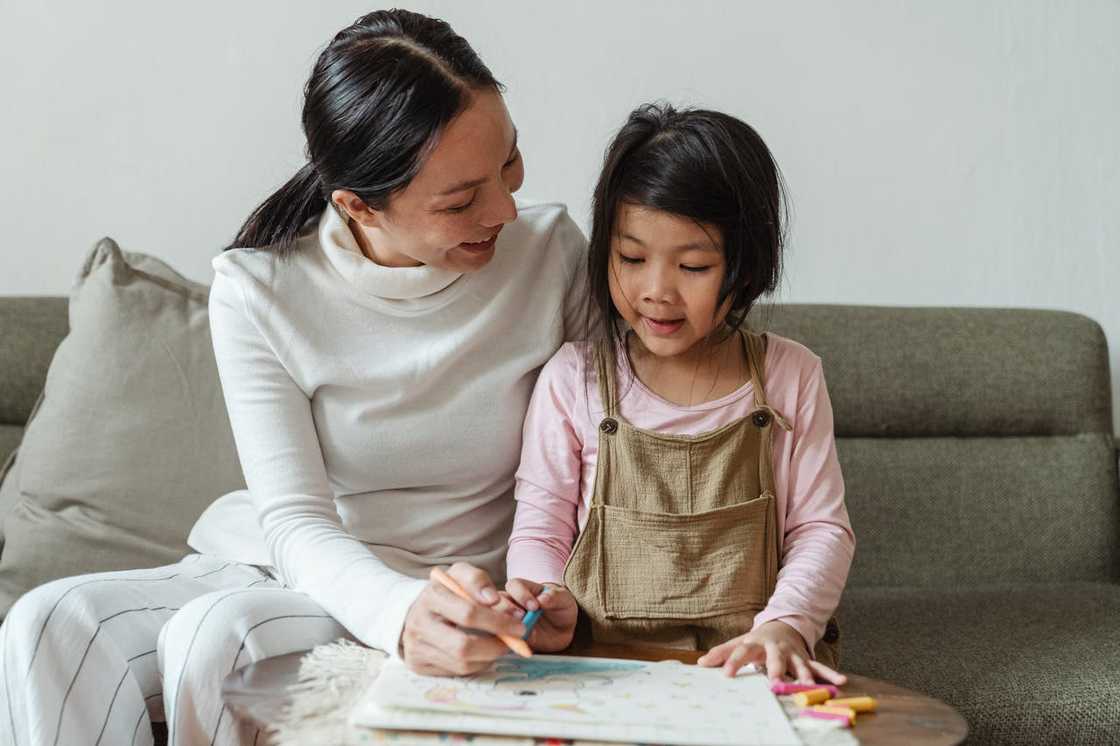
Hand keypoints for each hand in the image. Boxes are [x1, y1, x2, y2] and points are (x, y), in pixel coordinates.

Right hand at [401, 563, 525, 675]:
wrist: (417, 611)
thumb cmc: (446, 591)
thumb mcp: (460, 574)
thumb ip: (478, 580)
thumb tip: (494, 600)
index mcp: (430, 597)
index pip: (468, 614)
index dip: (498, 621)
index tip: (519, 624)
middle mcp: (418, 625)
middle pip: (463, 646)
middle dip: (495, 646)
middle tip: (515, 641)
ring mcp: (416, 648)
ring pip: (462, 663)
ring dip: (489, 657)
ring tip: (501, 645)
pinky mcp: (419, 666)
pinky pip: (456, 672)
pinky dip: (477, 664)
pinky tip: (484, 652)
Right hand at [504, 578, 577, 652]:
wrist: (561, 629)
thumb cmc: (560, 608)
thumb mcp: (563, 600)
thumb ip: (554, 597)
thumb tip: (543, 599)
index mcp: (523, 588)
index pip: (514, 586)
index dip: (521, 594)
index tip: (535, 606)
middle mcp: (511, 602)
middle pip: (499, 602)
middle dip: (507, 609)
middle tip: (521, 618)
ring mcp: (508, 620)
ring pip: (496, 620)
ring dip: (505, 626)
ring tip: (521, 633)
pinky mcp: (510, 636)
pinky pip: (504, 639)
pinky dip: (510, 642)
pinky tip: (521, 645)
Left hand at [697, 620, 847, 684]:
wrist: (783, 625)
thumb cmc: (757, 640)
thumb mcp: (739, 642)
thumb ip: (721, 653)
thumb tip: (700, 663)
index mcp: (756, 643)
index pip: (741, 651)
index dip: (733, 661)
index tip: (726, 674)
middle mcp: (776, 648)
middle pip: (775, 659)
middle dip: (775, 670)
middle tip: (774, 683)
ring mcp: (793, 653)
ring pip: (800, 665)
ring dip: (804, 676)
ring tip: (807, 687)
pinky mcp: (807, 659)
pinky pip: (820, 668)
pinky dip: (831, 675)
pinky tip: (841, 683)